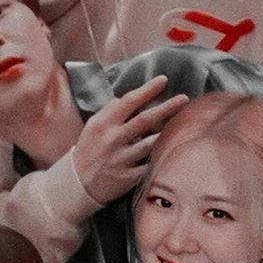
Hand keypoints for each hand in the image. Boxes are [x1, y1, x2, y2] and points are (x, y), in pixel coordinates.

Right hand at [73, 76, 189, 205]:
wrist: (78, 183)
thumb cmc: (89, 149)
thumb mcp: (93, 126)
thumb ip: (110, 111)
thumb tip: (129, 98)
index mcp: (103, 124)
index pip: (129, 101)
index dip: (148, 89)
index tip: (163, 80)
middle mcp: (113, 140)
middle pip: (146, 120)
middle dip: (167, 107)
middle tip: (184, 98)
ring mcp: (121, 159)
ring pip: (152, 143)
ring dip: (168, 132)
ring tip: (183, 124)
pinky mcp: (129, 177)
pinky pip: (150, 165)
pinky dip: (160, 157)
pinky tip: (172, 150)